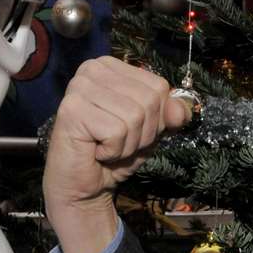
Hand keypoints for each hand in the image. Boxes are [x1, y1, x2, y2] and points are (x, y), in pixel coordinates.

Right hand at [42, 56, 195, 252]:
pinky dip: (113, 151)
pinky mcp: (72, 109)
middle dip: (142, 133)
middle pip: (149, 101)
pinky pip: (116, 132)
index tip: (131, 129)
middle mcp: (93, 69)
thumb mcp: (151, 130)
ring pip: (134, 117)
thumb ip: (169, 115)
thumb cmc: (114, 152)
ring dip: (127, 144)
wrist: (84, 186)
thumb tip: (181, 111)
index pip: (159, 86)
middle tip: (118, 143)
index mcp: (111, 66)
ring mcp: (79, 87)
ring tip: (107, 148)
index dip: (157, 118)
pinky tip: (96, 151)